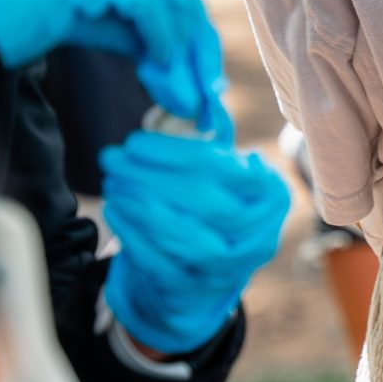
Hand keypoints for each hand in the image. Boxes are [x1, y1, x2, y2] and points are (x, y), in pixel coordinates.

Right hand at [0, 0, 225, 130]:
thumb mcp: (70, 14)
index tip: (195, 50)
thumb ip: (119, 19)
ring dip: (179, 37)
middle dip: (190, 21)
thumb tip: (173, 48)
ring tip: (184, 85)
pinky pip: (141, 1)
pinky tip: (159, 70)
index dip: (178, 2)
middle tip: (203, 74)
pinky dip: (160, 37)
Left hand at [99, 130, 290, 355]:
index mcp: (270, 194)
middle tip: (112, 158)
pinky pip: (162, 264)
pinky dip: (133, 235)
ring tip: (112, 182)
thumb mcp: (220, 169)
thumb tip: (192, 89)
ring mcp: (232, 269)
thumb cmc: (212, 202)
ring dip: (139, 205)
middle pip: (203, 202)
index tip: (133, 142)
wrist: (209, 271)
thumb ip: (209, 134)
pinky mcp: (199, 291)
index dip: (171, 153)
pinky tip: (114, 210)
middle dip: (149, 177)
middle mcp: (260, 234)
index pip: (218, 168)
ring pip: (184, 236)